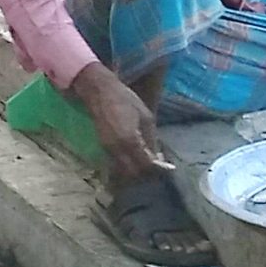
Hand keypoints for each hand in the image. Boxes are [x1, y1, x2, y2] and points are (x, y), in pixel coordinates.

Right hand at [70, 63, 168, 181]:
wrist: (100, 92)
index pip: (145, 164)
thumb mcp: (146, 117)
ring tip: (145, 164)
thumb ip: (151, 139)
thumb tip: (157, 157)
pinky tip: (134, 158)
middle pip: (133, 173)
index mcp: (130, 140)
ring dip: (134, 170)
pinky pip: (116, 162)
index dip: (156, 169)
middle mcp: (117, 149)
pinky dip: (126, 165)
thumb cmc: (126, 101)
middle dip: (145, 173)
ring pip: (123, 170)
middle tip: (156, 168)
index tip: (165, 167)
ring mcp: (108, 149)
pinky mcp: (103, 147)